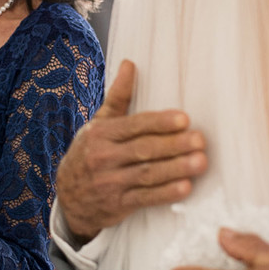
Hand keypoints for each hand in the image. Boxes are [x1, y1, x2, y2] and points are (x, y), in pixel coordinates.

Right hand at [56, 60, 207, 241]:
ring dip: (176, 169)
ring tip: (200, 162)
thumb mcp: (99, 124)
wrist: (68, 198)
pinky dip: (165, 194)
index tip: (184, 119)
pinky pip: (144, 198)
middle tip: (200, 140)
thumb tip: (129, 64)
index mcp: (101, 134)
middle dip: (174, 145)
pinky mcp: (117, 205)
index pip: (134, 126)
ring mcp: (109, 183)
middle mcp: (103, 157)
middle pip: (143, 150)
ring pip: (147, 174)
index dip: (160, 122)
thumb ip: (118, 96)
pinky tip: (185, 187)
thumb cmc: (89, 153)